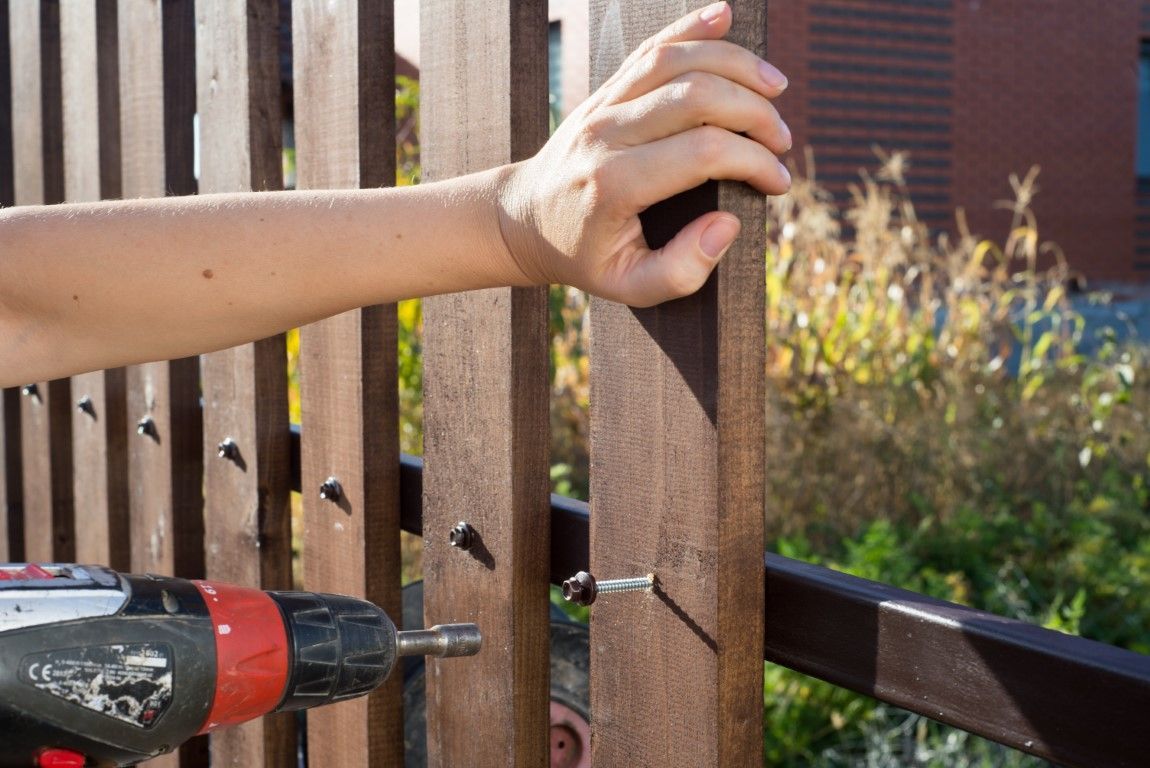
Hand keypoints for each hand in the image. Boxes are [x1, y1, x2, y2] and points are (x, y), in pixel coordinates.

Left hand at [499, 1, 790, 306]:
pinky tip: (725, 15)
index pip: (702, 153)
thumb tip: (728, 224)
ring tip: (775, 86)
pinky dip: (690, 28)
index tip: (778, 182)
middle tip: (782, 140)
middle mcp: (606, 135)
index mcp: (614, 184)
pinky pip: (649, 48)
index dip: (753, 162)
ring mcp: (601, 105)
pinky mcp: (604, 90)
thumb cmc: (582, 256)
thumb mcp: (628, 286)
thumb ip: (682, 270)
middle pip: (695, 96)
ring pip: (674, 60)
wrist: (524, 221)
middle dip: (754, 113)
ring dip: (734, 64)